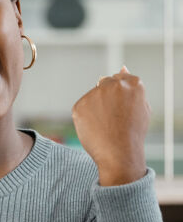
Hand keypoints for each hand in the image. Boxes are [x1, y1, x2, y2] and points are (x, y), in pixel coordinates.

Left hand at [72, 66, 149, 185]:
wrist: (119, 153)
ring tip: (106, 126)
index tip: (121, 107)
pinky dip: (86, 116)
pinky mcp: (79, 105)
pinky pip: (82, 107)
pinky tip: (95, 127)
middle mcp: (113, 85)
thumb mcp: (141, 106)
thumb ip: (131, 86)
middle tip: (113, 118)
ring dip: (96, 107)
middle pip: (105, 83)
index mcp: (133, 83)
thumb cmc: (133, 132)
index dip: (120, 95)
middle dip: (107, 97)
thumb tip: (122, 67)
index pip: (121, 78)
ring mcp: (94, 94)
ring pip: (92, 96)